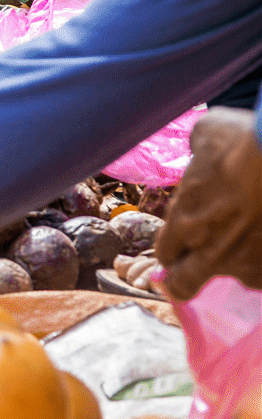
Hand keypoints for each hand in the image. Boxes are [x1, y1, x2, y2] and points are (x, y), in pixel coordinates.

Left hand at [155, 107, 261, 300]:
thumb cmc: (244, 141)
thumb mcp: (209, 133)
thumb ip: (199, 150)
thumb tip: (202, 148)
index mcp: (184, 221)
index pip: (165, 251)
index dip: (172, 246)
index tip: (180, 239)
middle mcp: (210, 250)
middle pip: (183, 284)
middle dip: (182, 280)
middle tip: (189, 270)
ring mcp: (247, 264)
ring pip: (236, 274)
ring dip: (239, 258)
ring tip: (253, 233)